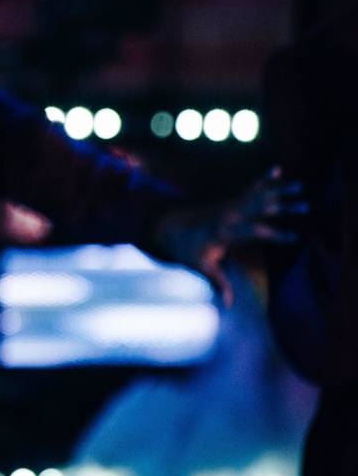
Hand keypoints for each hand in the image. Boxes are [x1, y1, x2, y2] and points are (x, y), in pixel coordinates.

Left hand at [152, 167, 306, 306]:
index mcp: (225, 232)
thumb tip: (228, 305)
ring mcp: (230, 206)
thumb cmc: (187, 250)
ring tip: (302, 187)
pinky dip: (264, 180)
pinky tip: (277, 169)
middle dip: (283, 207)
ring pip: (258, 196)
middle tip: (306, 206)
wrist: (169, 227)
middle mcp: (229, 215)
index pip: (253, 232)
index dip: (273, 234)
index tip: (294, 236)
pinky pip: (250, 189)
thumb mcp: (201, 266)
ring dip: (280, 191)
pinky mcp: (230, 201)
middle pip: (260, 210)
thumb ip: (218, 282)